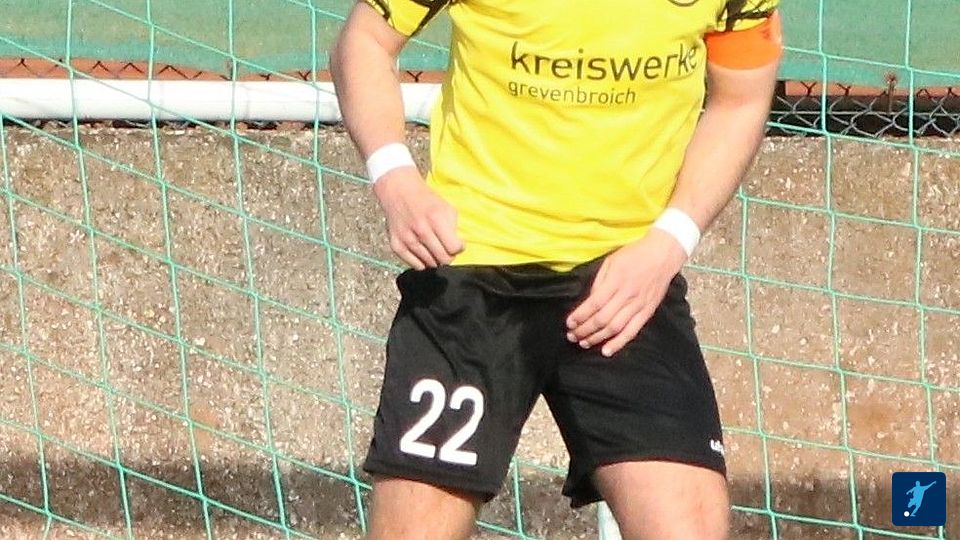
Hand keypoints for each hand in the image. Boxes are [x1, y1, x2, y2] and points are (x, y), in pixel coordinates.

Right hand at [374, 168, 463, 269]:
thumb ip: (454, 228)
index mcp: (436, 219)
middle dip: (449, 256)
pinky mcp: (396, 246)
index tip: (457, 244)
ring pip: (430, 264)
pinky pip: (416, 266)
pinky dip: (423, 262)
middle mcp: (421, 230)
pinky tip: (424, 252)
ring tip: (434, 247)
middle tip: (446, 248)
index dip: (459, 248)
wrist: (399, 192)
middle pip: (443, 259)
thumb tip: (457, 249)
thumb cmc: (426, 201)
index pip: (453, 248)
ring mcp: (407, 239)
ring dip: (435, 259)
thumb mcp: (446, 208)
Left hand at [566, 229, 687, 356]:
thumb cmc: (634, 254)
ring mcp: (639, 305)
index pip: (594, 304)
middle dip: (584, 330)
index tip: (569, 323)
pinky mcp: (648, 312)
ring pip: (615, 328)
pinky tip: (606, 351)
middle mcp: (627, 295)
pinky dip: (619, 343)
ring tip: (584, 343)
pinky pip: (632, 331)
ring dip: (597, 338)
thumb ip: (599, 282)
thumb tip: (589, 301)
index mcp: (616, 280)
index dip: (580, 316)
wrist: (663, 254)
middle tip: (572, 336)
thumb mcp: (611, 261)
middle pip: (602, 319)